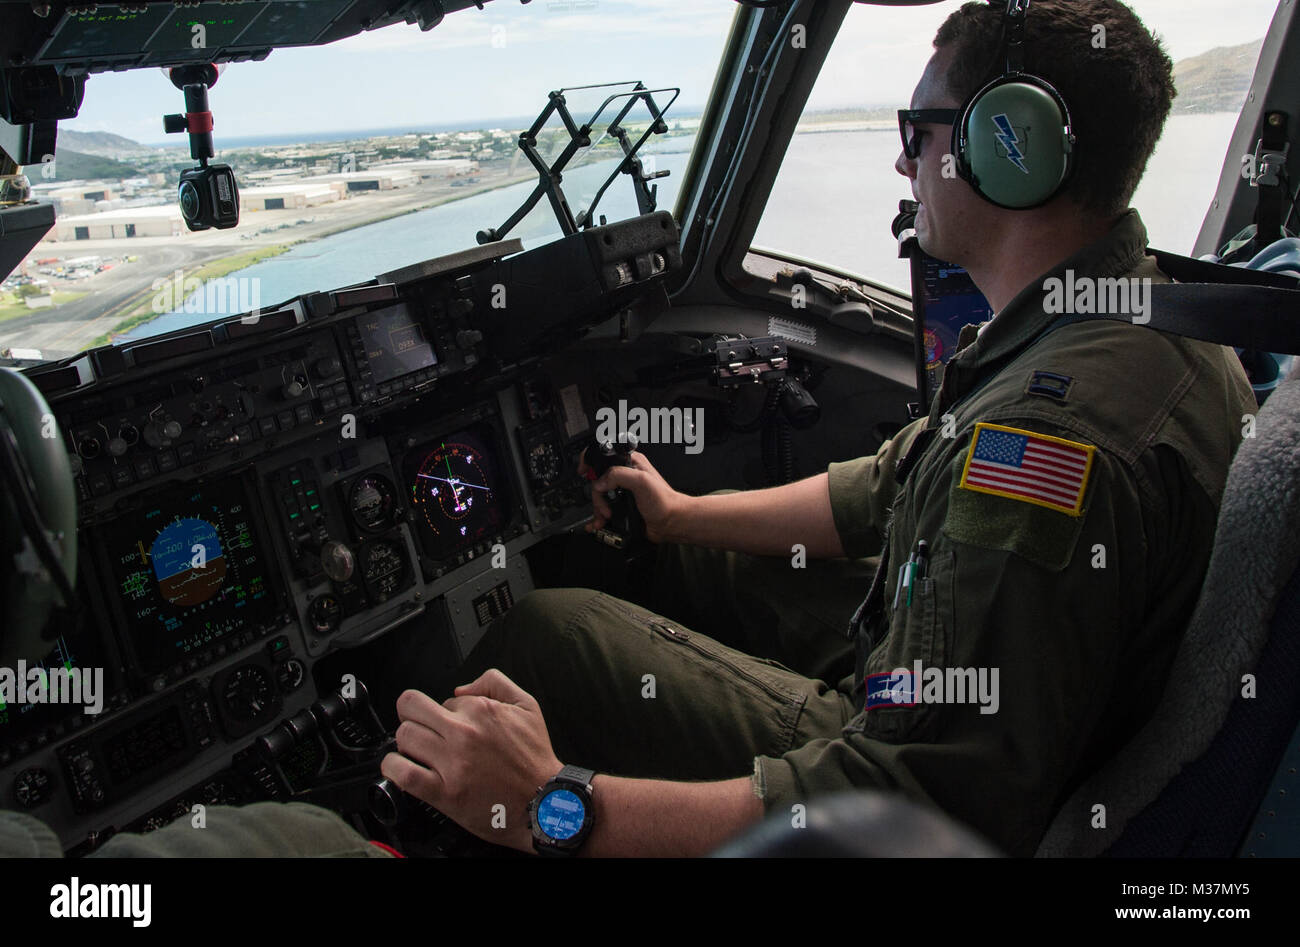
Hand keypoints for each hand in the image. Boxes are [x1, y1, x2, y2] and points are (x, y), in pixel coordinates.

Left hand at [381, 669, 562, 852]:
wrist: (543, 801)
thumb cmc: (534, 760)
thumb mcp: (527, 706)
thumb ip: (495, 682)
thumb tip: (460, 688)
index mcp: (481, 710)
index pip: (441, 700)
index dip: (445, 713)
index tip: (453, 726)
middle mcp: (464, 733)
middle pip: (411, 709)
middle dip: (415, 717)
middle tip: (424, 731)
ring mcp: (451, 763)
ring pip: (404, 736)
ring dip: (407, 742)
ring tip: (420, 751)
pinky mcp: (443, 792)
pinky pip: (403, 773)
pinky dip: (393, 767)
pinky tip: (400, 766)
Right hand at [578, 449, 688, 543]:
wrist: (670, 523)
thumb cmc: (664, 501)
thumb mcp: (641, 481)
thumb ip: (618, 475)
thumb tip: (600, 482)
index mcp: (630, 462)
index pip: (604, 456)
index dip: (591, 462)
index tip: (583, 472)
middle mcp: (625, 474)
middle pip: (598, 480)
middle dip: (597, 496)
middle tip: (605, 506)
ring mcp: (622, 490)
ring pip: (599, 496)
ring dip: (598, 508)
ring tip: (606, 516)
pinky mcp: (621, 505)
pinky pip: (603, 508)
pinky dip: (598, 516)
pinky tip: (598, 522)